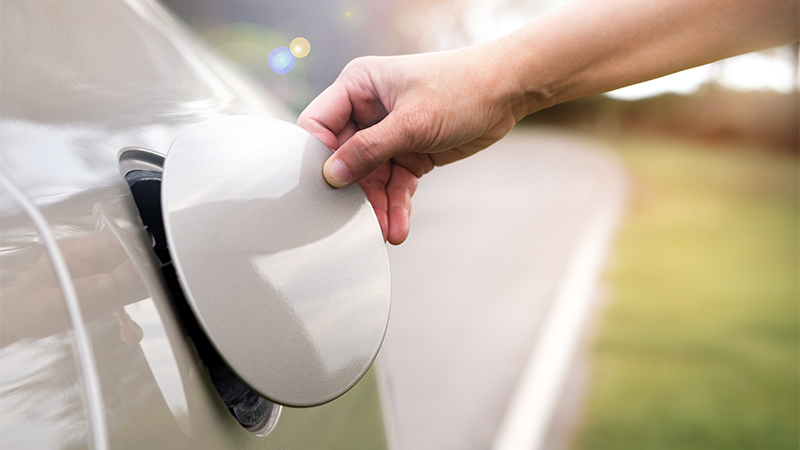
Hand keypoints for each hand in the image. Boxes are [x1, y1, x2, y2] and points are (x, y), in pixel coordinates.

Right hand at [298, 40, 522, 243]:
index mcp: (358, 86)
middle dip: (353, 192)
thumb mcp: (412, 121)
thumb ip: (370, 149)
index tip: (319, 190)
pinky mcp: (408, 153)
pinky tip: (399, 227)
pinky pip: (393, 185)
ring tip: (385, 232)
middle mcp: (367, 110)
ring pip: (370, 178)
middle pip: (344, 158)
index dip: (315, 157)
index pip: (318, 124)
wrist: (507, 93)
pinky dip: (396, 205)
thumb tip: (332, 175)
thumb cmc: (461, 88)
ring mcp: (387, 134)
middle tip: (355, 221)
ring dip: (377, 206)